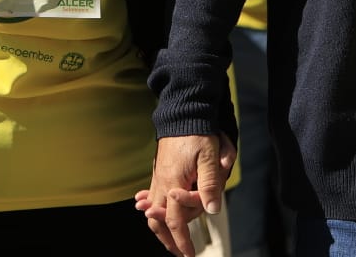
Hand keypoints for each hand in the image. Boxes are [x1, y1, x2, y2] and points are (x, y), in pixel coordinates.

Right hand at [142, 133, 234, 255]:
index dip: (181, 239)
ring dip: (160, 225)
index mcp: (174, 181)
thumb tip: (211, 209)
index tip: (188, 253)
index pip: (175, 220)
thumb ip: (210, 183)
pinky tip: (144, 206)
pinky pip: (152, 194)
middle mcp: (162, 182)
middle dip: (168, 239)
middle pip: (159, 220)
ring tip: (169, 238)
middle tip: (179, 251)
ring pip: (154, 209)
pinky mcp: (160, 171)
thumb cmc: (197, 132)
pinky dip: (151, 205)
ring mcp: (159, 177)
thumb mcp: (210, 156)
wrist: (183, 113)